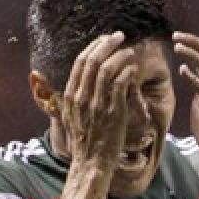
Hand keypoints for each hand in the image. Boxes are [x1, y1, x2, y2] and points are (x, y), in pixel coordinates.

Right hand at [59, 31, 136, 168]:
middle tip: (120, 36)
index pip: (81, 62)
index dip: (94, 46)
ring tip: (130, 52)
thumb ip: (71, 97)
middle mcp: (82, 96)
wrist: (91, 162)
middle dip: (107, 44)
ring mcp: (97, 104)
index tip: (105, 39)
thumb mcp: (70, 115)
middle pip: (93, 60)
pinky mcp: (113, 112)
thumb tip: (65, 80)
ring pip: (108, 69)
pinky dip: (127, 72)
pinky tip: (133, 69)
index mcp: (71, 95)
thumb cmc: (85, 141)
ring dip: (120, 56)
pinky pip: (121, 85)